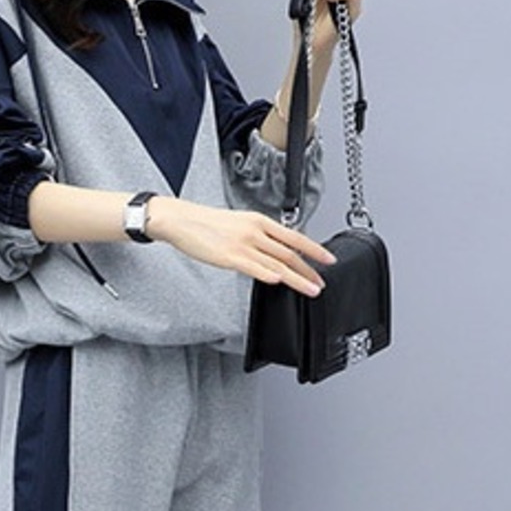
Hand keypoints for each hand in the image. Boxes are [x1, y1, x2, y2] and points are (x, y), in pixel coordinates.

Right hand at [147, 197, 334, 296]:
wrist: (182, 220)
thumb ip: (257, 236)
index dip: (314, 249)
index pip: (294, 237)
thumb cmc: (206, 224)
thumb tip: (272, 252)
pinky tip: (279, 281)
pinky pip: (254, 267)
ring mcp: (243, 244)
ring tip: (310, 290)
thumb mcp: (238, 223)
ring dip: (297, 278)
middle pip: (289, 253)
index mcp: (259, 221)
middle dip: (309, 270)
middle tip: (321, 283)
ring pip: (277, 263)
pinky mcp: (229, 256)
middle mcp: (255, 231)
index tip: (328, 259)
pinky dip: (268, 274)